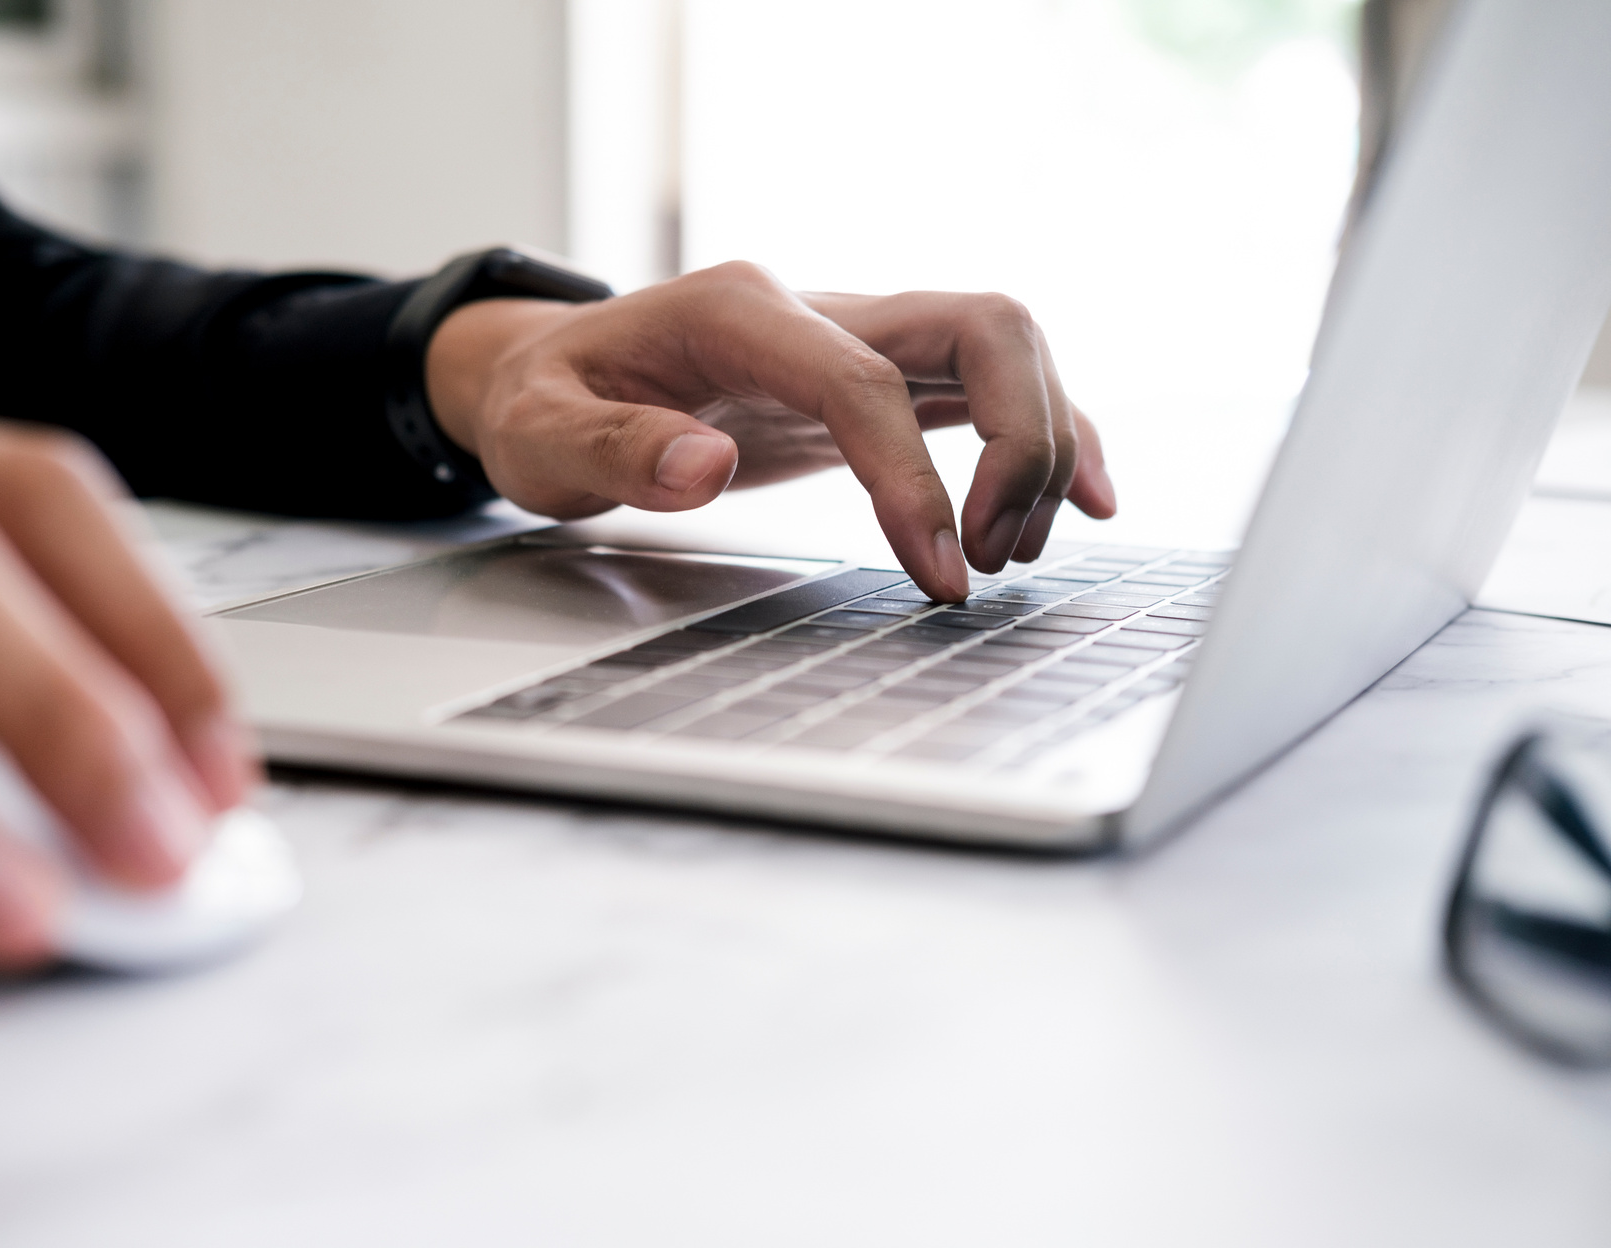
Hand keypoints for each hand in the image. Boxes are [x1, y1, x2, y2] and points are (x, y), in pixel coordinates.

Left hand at [426, 262, 1115, 600]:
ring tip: (1011, 556)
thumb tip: (703, 467)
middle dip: (1019, 441)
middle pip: (982, 326)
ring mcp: (854, 338)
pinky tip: (1084, 500)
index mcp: (740, 311)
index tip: (941, 573)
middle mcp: (816, 310)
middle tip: (989, 559)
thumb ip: (615, 449)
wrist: (554, 376)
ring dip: (1043, 442)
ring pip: (1003, 346)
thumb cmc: (549, 403)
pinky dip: (1046, 435)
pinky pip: (986, 386)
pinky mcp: (876, 378)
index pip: (867, 380)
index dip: (917, 477)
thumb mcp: (543, 435)